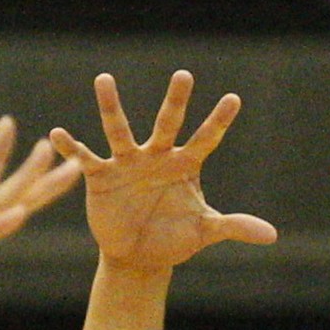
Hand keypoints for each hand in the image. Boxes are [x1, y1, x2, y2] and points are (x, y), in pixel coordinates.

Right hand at [58, 69, 277, 279]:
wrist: (138, 255)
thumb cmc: (174, 238)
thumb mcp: (204, 231)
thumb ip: (233, 227)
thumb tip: (271, 236)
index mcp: (184, 165)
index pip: (206, 139)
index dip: (219, 121)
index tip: (234, 99)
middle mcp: (157, 157)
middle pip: (167, 124)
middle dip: (176, 101)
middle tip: (184, 74)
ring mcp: (128, 163)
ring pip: (119, 130)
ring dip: (111, 107)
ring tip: (103, 79)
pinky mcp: (102, 177)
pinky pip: (86, 159)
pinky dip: (71, 148)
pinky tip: (57, 134)